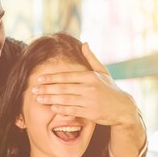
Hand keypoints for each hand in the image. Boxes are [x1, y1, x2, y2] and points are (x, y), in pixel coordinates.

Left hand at [33, 42, 145, 156]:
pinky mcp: (91, 113)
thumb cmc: (110, 89)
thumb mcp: (103, 72)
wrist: (123, 108)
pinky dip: (61, 109)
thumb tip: (84, 43)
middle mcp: (90, 88)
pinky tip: (52, 107)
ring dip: (50, 99)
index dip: (51, 77)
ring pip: (65, 99)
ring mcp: (90, 101)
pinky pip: (72, 110)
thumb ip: (91, 58)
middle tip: (33, 90)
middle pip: (63, 88)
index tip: (39, 79)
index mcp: (90, 76)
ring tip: (38, 99)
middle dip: (46, 89)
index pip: (66, 76)